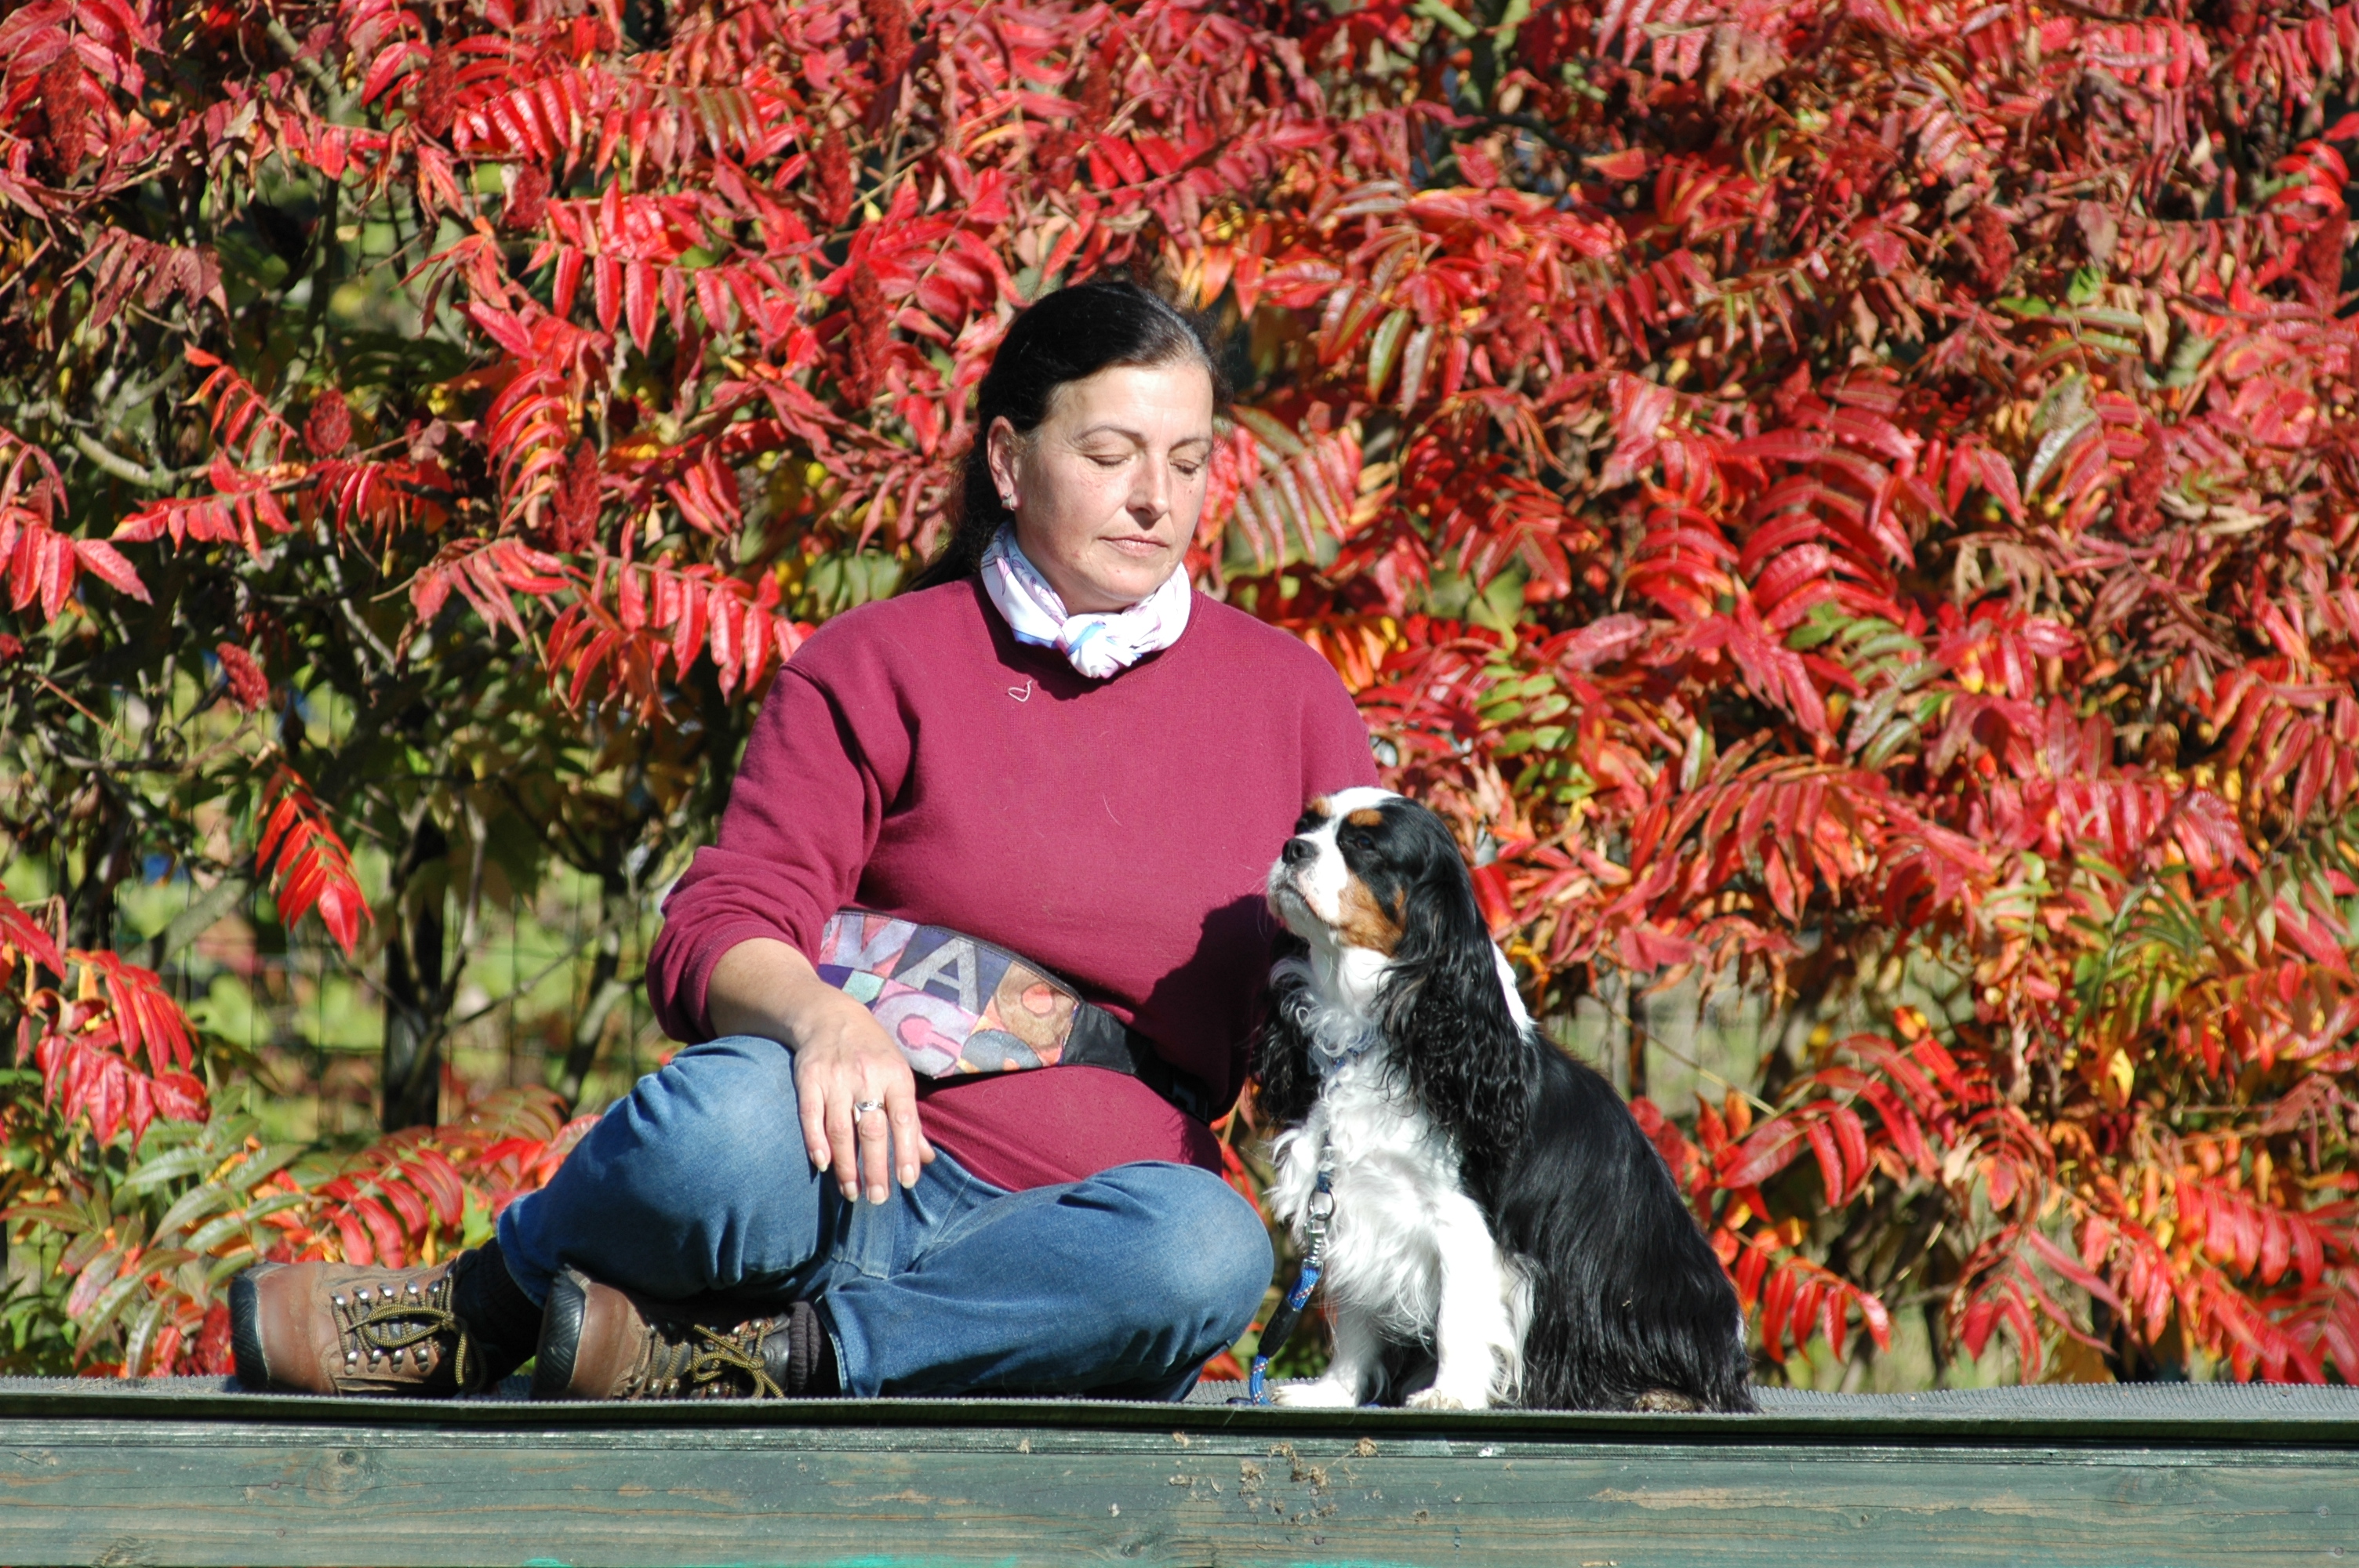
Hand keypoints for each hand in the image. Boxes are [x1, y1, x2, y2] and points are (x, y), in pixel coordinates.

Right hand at [789, 987, 932, 1202]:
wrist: (830, 1015)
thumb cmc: (872, 1052)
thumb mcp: (898, 1076)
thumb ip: (910, 1119)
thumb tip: (925, 1159)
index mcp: (895, 1075)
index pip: (904, 1119)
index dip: (906, 1151)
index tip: (908, 1182)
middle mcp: (867, 1076)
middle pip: (872, 1130)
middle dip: (875, 1168)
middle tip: (877, 1198)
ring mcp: (836, 1078)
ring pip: (841, 1129)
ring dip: (846, 1165)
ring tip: (851, 1192)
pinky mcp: (808, 1079)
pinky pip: (811, 1116)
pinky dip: (816, 1142)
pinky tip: (823, 1164)